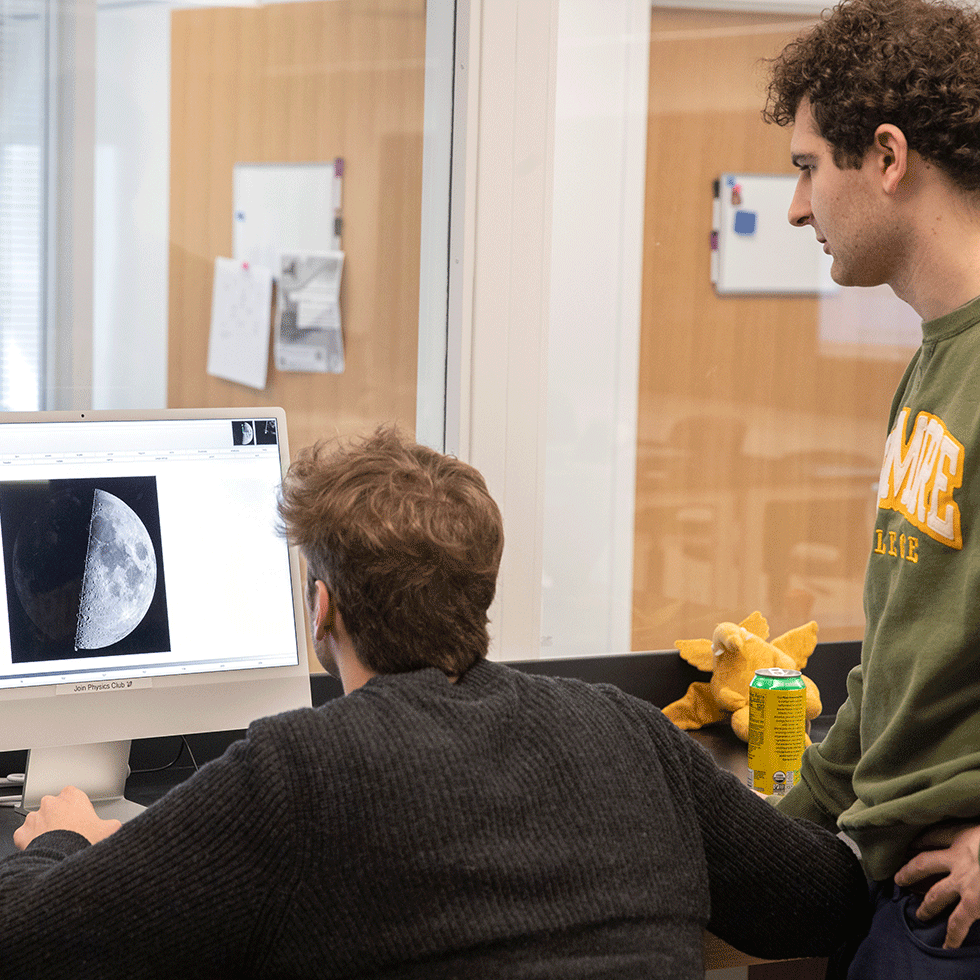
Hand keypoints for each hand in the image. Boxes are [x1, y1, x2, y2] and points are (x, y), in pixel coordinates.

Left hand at [13, 786, 121, 850]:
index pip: (74, 795)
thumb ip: (113, 824)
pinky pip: (25, 835)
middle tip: (71, 832)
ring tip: (57, 843)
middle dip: (60, 817)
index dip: (79, 807)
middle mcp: (51, 802)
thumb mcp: (109, 829)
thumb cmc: (84, 840)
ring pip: (39, 820)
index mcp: (72, 796)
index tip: (83, 819)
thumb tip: (118, 827)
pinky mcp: (22, 833)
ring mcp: (35, 817)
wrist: (62, 859)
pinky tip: (43, 848)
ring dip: (45, 828)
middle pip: (55, 806)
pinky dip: (31, 840)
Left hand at [894, 823, 979, 948]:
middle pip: (924, 863)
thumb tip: (978, 840)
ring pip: (936, 894)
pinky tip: (946, 946)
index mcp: (967, 836)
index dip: (922, 839)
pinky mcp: (974, 902)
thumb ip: (978, 837)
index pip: (936, 835)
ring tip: (919, 915)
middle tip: (898, 879)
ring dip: (927, 906)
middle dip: (910, 872)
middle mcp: (959, 858)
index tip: (912, 843)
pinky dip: (952, 937)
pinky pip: (958, 923)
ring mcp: (965, 882)